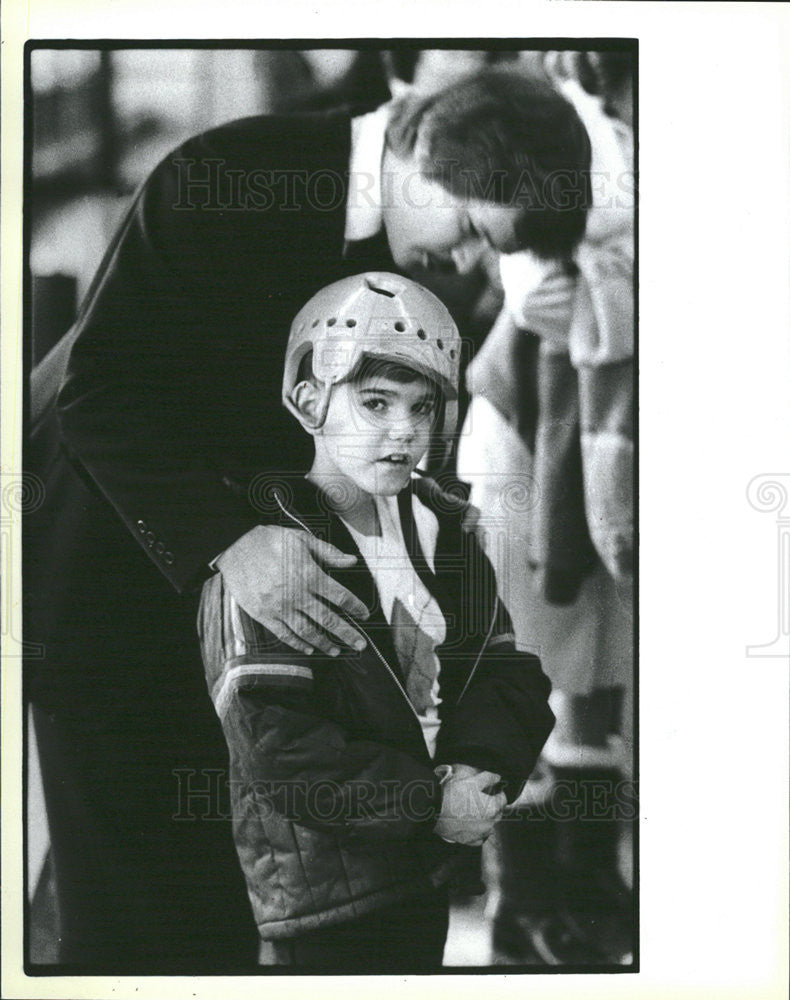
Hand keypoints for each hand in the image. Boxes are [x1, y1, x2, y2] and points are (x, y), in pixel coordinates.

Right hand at [215, 525, 368, 656]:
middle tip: (360, 645)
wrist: (233, 545)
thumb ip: (328, 552)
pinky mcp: (263, 614)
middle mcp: (297, 594)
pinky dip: (297, 643)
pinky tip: (308, 649)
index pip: (340, 596)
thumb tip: (351, 561)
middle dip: (346, 633)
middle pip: (328, 619)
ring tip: (336, 650)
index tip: (364, 614)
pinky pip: (284, 634)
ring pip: (307, 631)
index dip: (355, 607)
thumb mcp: (301, 538)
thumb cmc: (268, 539)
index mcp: (309, 574)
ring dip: (324, 643)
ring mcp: (279, 607)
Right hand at [434, 768, 506, 846]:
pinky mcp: (470, 841)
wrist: (436, 811)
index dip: (499, 792)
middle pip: (498, 813)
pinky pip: (480, 837)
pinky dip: (478, 831)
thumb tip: (497, 777)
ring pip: (490, 826)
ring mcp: (480, 834)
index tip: (494, 789)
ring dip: (487, 819)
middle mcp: (490, 824)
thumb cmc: (454, 795)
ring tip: (476, 811)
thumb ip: (488, 778)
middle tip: (483, 799)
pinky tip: (471, 824)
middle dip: (494, 805)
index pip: (503, 800)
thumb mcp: (472, 781)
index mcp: (492, 808)